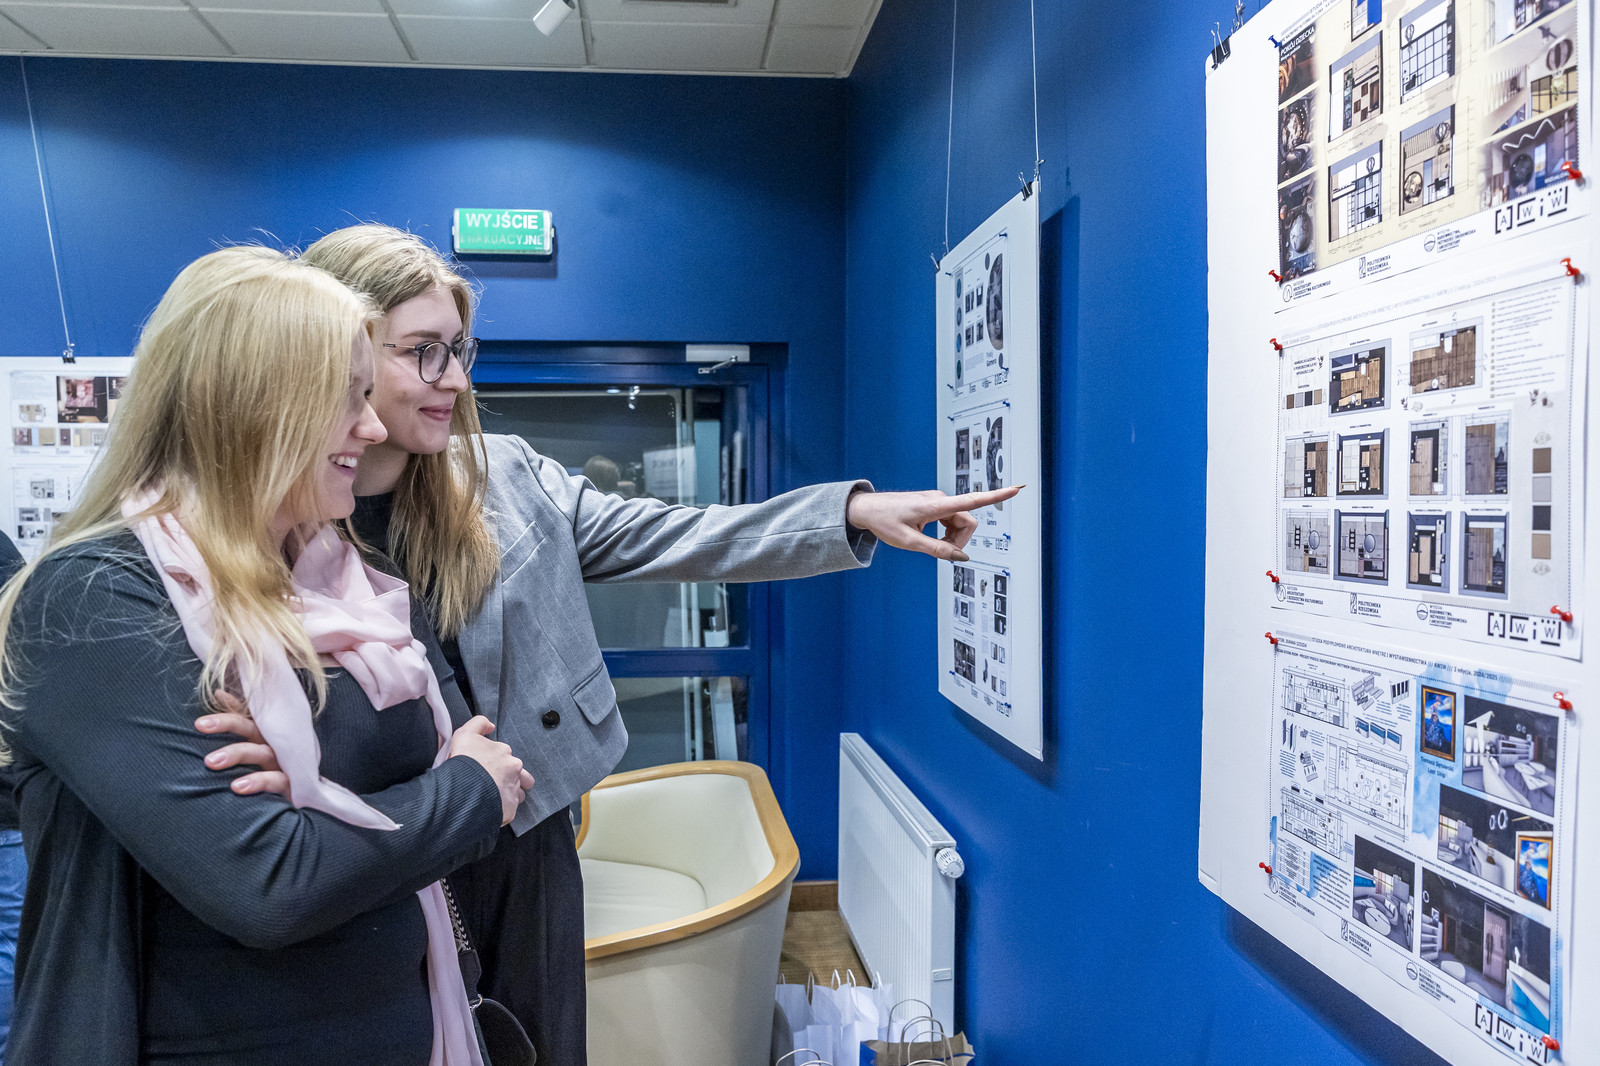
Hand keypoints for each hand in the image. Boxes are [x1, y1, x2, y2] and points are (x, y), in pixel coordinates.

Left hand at [197, 691, 288, 796]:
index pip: (247, 716)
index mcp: (268, 735)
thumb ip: (240, 723)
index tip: (211, 702)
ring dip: (235, 754)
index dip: (229, 707)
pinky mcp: (293, 784)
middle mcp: (277, 745)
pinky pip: (276, 780)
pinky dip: (257, 781)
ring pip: (261, 752)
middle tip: (200, 725)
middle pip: (252, 727)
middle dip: (227, 724)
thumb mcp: (257, 747)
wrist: (310, 802)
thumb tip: (219, 692)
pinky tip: (237, 786)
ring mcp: (286, 763)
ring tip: (210, 762)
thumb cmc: (277, 772)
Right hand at [449, 716, 534, 825]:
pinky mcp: (510, 808)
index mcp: (505, 752)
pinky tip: (490, 809)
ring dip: (509, 795)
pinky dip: (502, 810)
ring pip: (518, 793)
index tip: (486, 769)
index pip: (506, 757)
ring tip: (494, 799)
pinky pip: (509, 810)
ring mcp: (514, 789)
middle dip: (509, 779)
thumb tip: (490, 725)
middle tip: (492, 785)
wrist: (462, 787)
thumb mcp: (465, 734)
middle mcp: (514, 769)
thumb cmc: (463, 761)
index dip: (496, 763)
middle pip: (520, 775)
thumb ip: (479, 724)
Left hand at [846, 486, 1022, 561]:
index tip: (1016, 489)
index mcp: (935, 505)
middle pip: (968, 522)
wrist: (867, 508)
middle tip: (940, 552)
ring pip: (960, 523)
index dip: (996, 496)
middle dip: (960, 540)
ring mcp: (938, 501)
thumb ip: (937, 550)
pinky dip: (947, 533)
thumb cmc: (884, 522)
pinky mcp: (935, 505)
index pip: (972, 501)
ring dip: (953, 538)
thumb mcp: (909, 542)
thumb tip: (962, 558)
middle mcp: (940, 499)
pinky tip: (932, 537)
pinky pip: (952, 521)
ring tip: (932, 545)